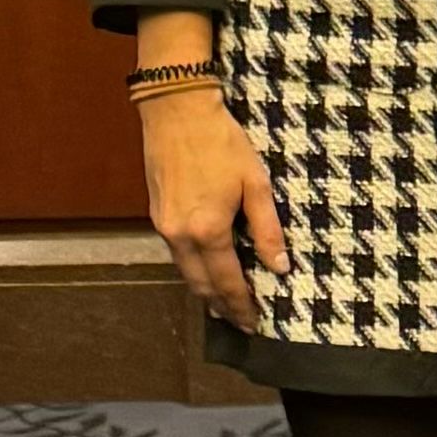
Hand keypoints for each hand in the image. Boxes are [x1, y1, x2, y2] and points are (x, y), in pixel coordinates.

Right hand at [140, 87, 287, 334]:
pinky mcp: (156, 216)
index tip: (254, 323)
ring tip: (226, 304)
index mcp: (208, 230)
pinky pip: (177, 255)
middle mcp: (180, 236)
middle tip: (242, 321)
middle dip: (222, 306)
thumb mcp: (255, 184)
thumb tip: (280, 267)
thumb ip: (268, 229)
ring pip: (186, 272)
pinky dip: (193, 270)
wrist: (176, 113)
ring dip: (205, 290)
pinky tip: (206, 271)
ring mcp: (163, 227)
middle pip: (201, 285)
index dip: (242, 305)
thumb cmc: (222, 143)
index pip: (228, 281)